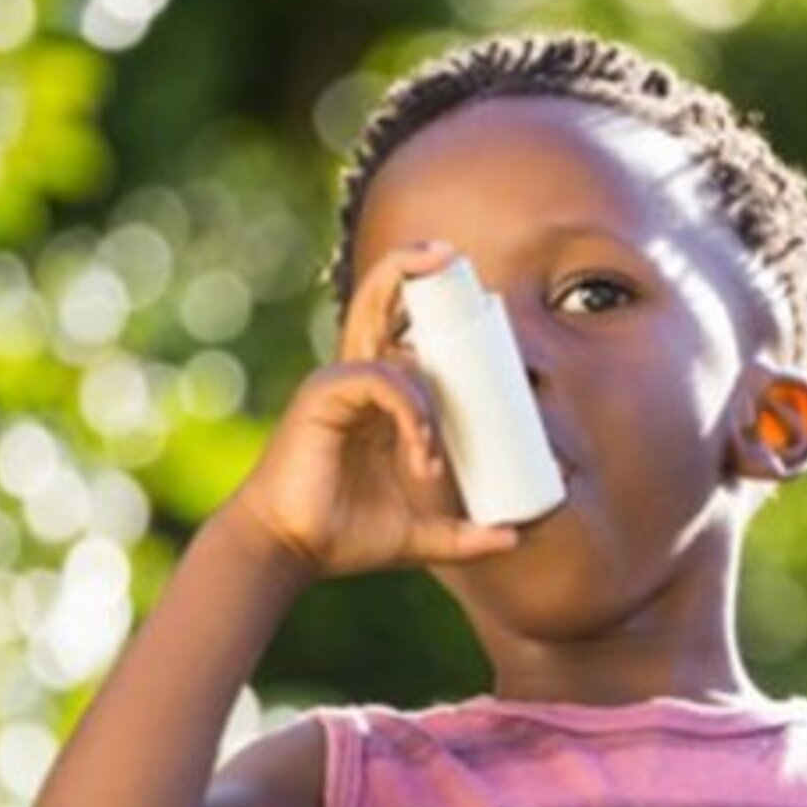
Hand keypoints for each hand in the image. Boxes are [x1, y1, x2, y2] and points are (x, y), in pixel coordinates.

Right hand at [219, 240, 521, 578]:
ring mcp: (339, 381)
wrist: (292, 550)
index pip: (409, 336)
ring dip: (427, 403)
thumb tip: (515, 537)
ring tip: (429, 466)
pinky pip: (380, 379)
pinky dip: (410, 412)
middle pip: (380, 300)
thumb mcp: (420, 535)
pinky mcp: (325, 392)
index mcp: (378, 398)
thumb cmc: (345, 535)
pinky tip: (419, 453)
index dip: (439, 314)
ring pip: (389, 343)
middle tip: (450, 257)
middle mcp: (357, 377)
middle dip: (410, 267)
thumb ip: (463, 535)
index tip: (482, 308)